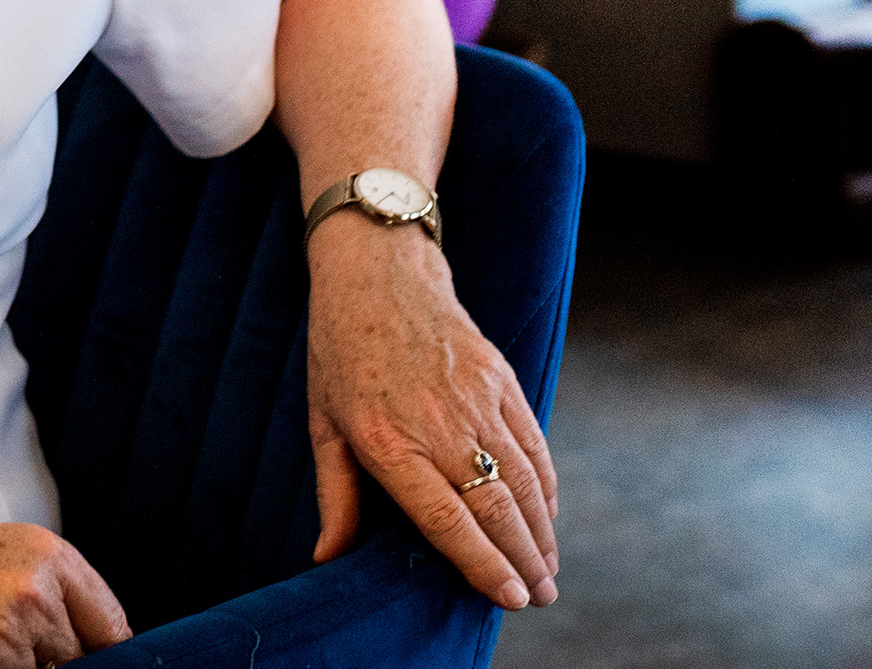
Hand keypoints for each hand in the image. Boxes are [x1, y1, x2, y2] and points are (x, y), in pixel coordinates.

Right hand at [0, 518, 130, 668]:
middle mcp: (33, 594)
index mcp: (49, 558)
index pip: (113, 630)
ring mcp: (3, 638)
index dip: (101, 656)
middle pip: (80, 665)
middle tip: (7, 650)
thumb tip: (99, 652)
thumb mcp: (3, 557)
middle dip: (51, 666)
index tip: (86, 664)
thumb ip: (56, 596)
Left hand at [303, 221, 557, 610]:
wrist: (378, 272)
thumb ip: (336, 494)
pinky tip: (548, 514)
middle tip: (541, 599)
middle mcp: (436, 422)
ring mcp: (475, 398)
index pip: (445, 518)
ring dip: (542, 530)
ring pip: (523, 479)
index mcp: (387, 440)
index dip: (482, 563)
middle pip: (495, 506)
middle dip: (524, 560)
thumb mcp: (323, 421)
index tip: (509, 598)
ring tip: (549, 570)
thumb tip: (328, 558)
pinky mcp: (499, 378)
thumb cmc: (340, 350)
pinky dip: (546, 485)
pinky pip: (532, 442)